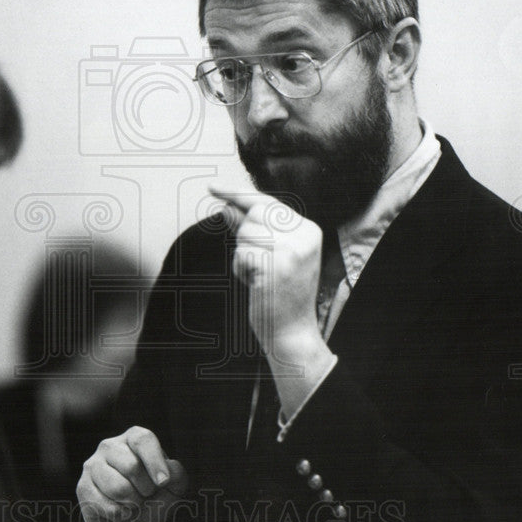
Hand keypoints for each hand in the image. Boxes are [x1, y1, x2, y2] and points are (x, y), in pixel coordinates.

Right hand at [76, 426, 188, 521]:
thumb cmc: (153, 500)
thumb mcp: (173, 489)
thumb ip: (177, 476)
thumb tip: (171, 469)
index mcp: (134, 439)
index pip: (143, 440)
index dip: (155, 461)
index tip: (163, 482)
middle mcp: (110, 446)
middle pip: (131, 466)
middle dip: (146, 489)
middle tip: (146, 495)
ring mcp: (93, 464)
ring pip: (118, 487)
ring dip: (133, 504)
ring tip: (133, 504)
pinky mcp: (83, 486)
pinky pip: (104, 504)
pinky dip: (119, 515)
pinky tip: (120, 512)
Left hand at [209, 183, 335, 415]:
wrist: (291, 333)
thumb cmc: (279, 295)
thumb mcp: (270, 256)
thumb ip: (251, 229)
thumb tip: (227, 207)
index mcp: (308, 230)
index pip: (268, 202)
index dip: (238, 194)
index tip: (212, 187)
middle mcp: (305, 236)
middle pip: (255, 214)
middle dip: (244, 236)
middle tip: (255, 263)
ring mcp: (292, 250)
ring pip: (246, 234)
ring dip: (243, 256)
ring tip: (260, 277)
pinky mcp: (276, 265)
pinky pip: (241, 254)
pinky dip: (241, 270)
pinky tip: (256, 285)